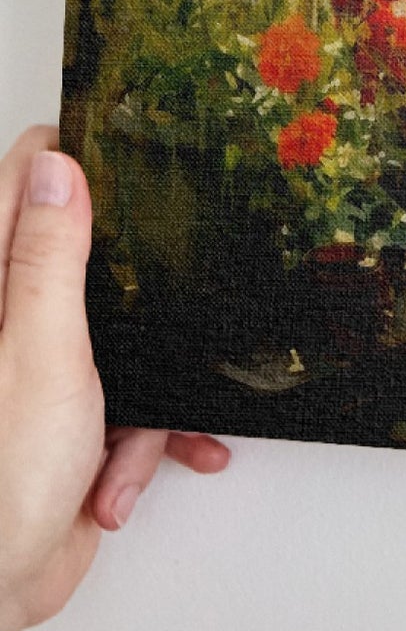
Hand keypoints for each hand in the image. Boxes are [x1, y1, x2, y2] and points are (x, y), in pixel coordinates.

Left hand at [0, 126, 229, 630]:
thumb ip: (48, 259)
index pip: (20, 189)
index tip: (123, 147)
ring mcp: (40, 375)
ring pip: (124, 340)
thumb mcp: (40, 353)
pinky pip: (132, 406)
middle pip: (84, 262)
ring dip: (147, 393)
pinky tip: (131, 476)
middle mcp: (11, 327)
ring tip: (132, 438)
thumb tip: (56, 168)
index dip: (70, 163)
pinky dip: (143, 442)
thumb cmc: (1, 482)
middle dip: (138, 289)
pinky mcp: (69, 422)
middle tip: (164, 282)